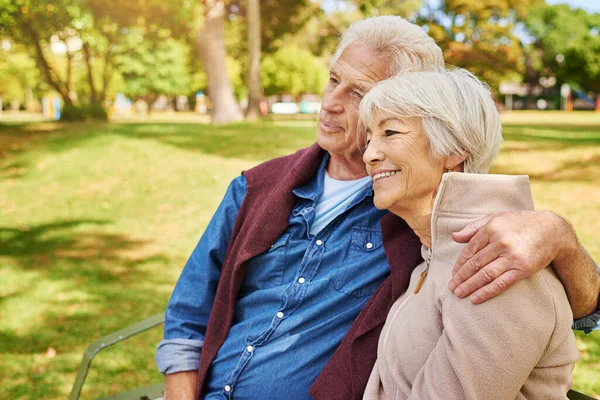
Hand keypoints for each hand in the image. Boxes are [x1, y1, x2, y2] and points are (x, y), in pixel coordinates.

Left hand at [447, 210, 562, 303]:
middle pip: (475, 264)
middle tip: (451, 288)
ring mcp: (511, 256)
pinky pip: (501, 283)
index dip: (459, 264)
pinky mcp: (522, 269)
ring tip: (459, 294)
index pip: (469, 250)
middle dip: (461, 277)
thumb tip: (454, 237)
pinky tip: (475, 298)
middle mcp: (500, 242)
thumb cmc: (520, 222)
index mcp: (491, 229)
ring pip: (485, 275)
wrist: (552, 230)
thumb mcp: (496, 217)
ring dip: (469, 286)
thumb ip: (474, 227)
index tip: (453, 274)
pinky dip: (486, 292)